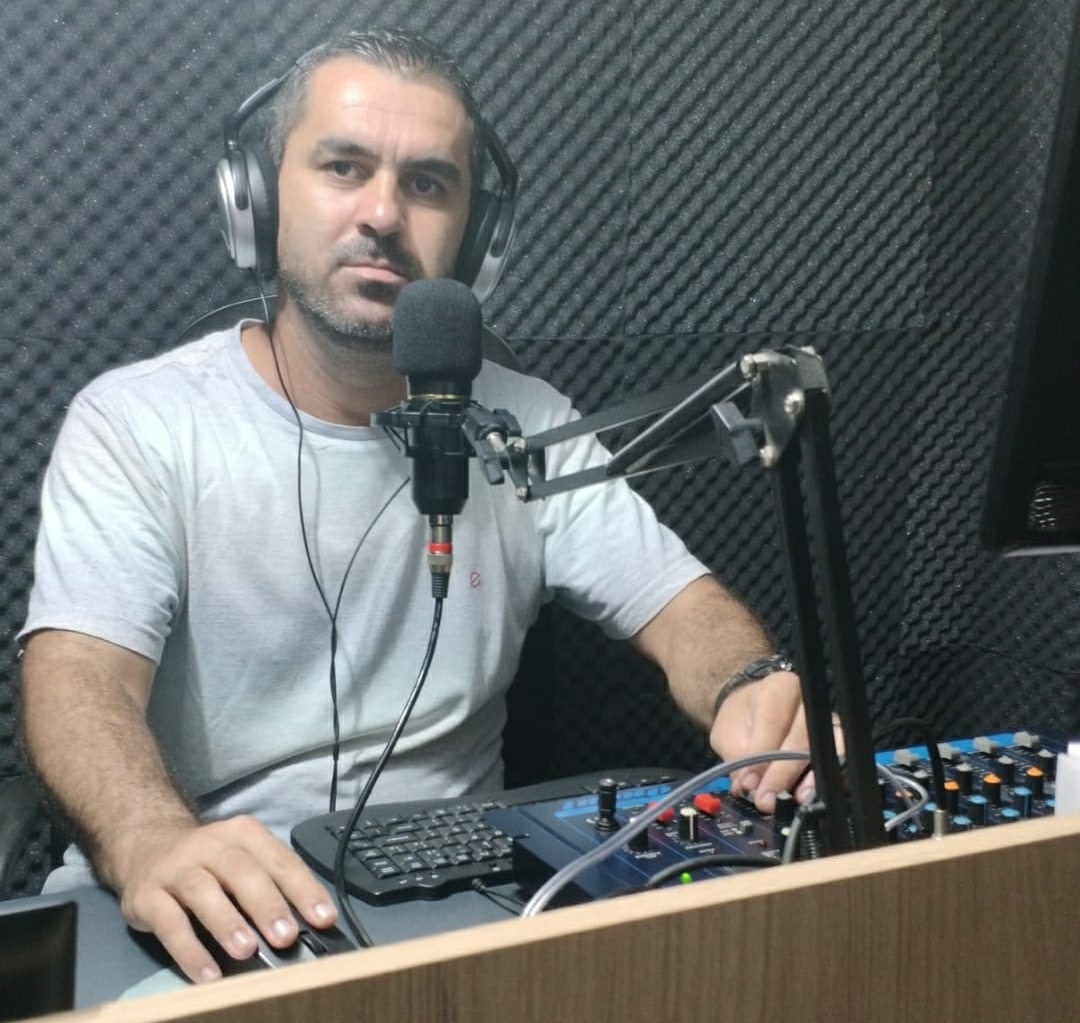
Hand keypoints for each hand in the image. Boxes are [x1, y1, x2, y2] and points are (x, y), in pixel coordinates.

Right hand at [114, 816, 337, 982]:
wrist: (146, 845)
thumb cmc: (208, 861)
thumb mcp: (242, 860)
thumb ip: (270, 885)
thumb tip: (305, 927)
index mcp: (244, 835)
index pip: (280, 860)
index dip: (303, 889)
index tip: (324, 919)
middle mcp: (211, 845)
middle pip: (243, 872)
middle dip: (267, 905)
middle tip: (286, 937)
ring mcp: (177, 868)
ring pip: (203, 892)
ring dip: (227, 922)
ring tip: (247, 951)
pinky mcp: (147, 895)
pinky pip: (169, 923)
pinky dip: (189, 950)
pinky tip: (208, 974)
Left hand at [708, 669, 838, 813]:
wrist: (755, 711)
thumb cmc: (743, 719)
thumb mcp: (729, 733)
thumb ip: (738, 759)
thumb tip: (748, 787)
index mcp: (779, 688)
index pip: (774, 722)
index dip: (761, 757)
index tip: (750, 783)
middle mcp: (808, 702)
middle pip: (803, 738)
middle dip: (784, 773)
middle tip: (767, 800)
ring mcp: (828, 721)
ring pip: (827, 750)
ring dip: (811, 779)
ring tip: (795, 800)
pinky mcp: (837, 742)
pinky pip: (837, 763)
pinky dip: (824, 782)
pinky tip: (810, 796)